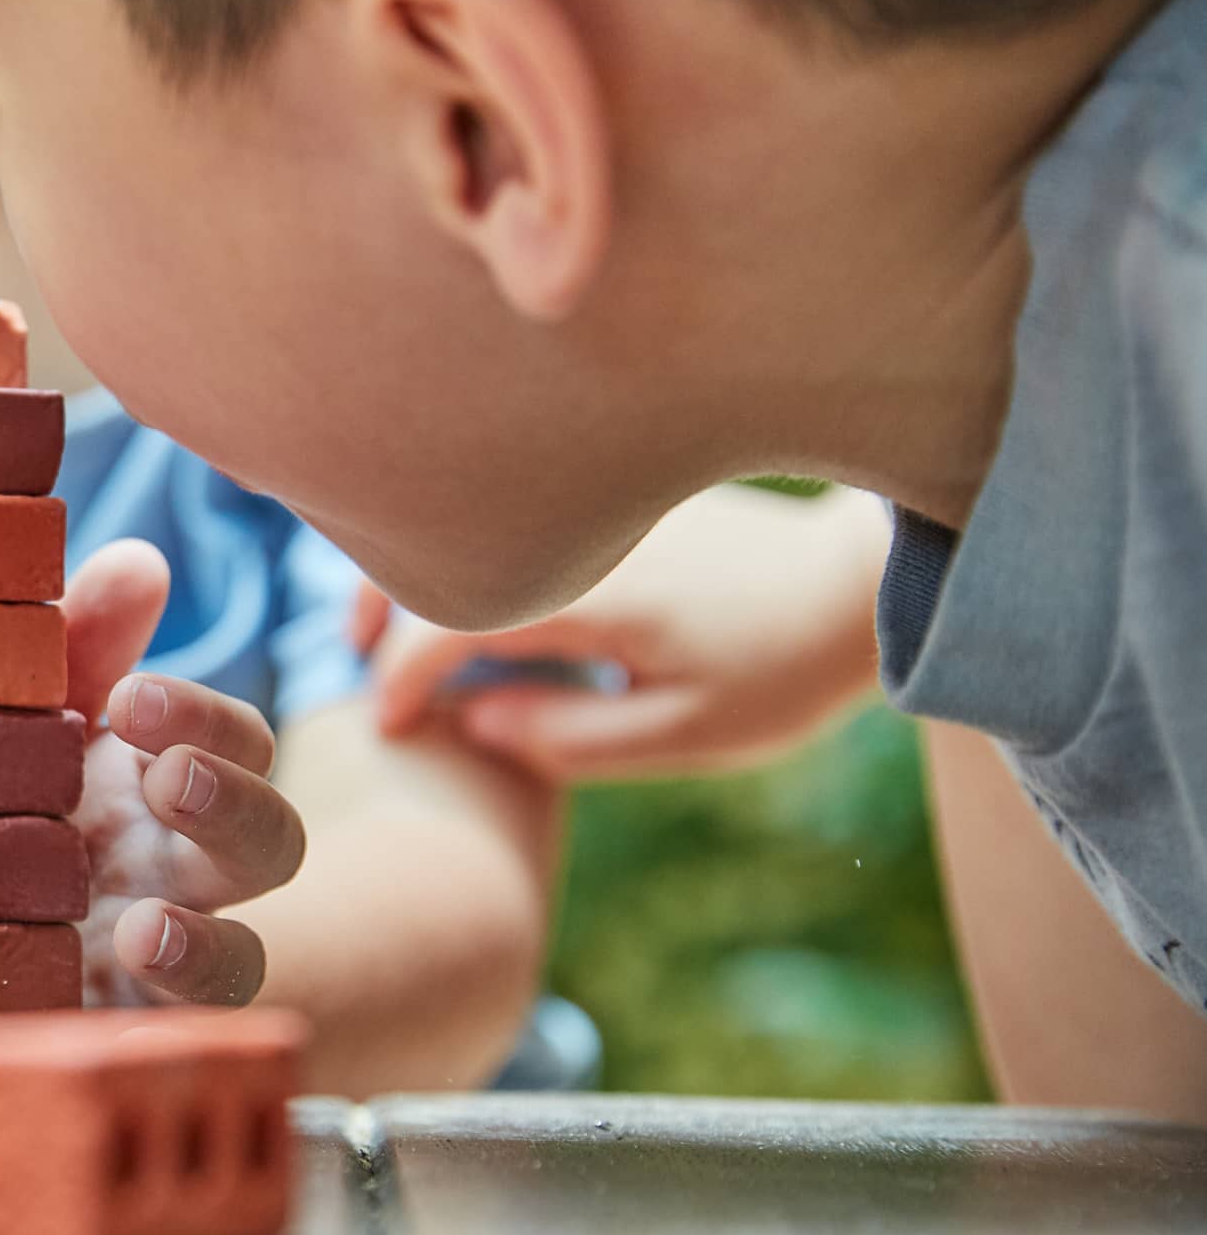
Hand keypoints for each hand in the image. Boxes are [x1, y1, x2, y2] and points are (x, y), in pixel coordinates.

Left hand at [65, 541, 307, 1005]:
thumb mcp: (15, 721)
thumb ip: (76, 646)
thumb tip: (140, 563)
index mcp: (160, 781)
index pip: (234, 738)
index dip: (203, 717)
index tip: (131, 701)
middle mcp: (181, 870)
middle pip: (273, 840)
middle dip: (232, 806)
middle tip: (167, 781)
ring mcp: (159, 962)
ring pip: (242, 962)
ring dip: (208, 946)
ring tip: (144, 928)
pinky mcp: (111, 1038)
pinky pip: (166, 1051)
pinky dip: (145, 1035)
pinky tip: (98, 1017)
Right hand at [361, 485, 891, 781]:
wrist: (861, 578)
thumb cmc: (782, 667)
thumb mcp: (686, 733)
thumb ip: (570, 738)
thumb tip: (471, 724)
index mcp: (589, 593)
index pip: (450, 625)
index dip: (403, 680)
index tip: (392, 727)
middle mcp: (576, 532)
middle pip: (439, 558)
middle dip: (385, 621)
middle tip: (373, 687)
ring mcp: (588, 503)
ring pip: (463, 524)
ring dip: (416, 577)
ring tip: (389, 636)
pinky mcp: (604, 495)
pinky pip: (504, 517)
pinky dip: (465, 555)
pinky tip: (465, 596)